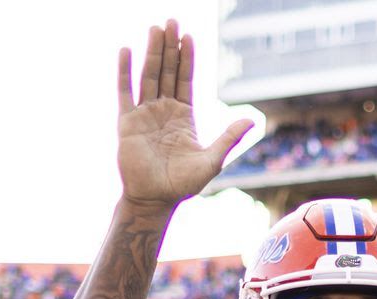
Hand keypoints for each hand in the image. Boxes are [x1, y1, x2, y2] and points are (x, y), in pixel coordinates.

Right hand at [116, 21, 252, 208]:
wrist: (155, 200)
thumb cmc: (183, 185)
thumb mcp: (212, 160)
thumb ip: (229, 138)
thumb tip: (252, 120)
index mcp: (183, 116)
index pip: (185, 79)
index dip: (187, 57)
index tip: (188, 35)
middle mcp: (163, 110)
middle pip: (166, 71)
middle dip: (169, 47)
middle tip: (171, 21)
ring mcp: (144, 114)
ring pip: (148, 76)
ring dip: (151, 52)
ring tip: (155, 28)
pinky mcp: (127, 122)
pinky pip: (125, 92)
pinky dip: (125, 71)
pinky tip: (127, 51)